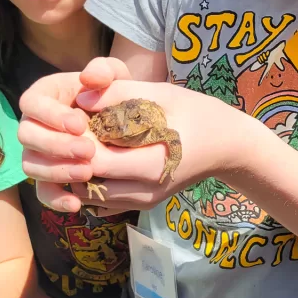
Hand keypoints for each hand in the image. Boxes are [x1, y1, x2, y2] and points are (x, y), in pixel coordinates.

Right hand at [17, 58, 131, 210]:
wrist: (122, 121)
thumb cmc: (113, 94)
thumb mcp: (115, 76)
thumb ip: (104, 69)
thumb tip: (89, 77)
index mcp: (42, 96)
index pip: (31, 103)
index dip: (51, 115)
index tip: (80, 124)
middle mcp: (33, 125)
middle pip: (26, 137)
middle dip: (56, 145)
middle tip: (89, 150)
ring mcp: (38, 153)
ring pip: (31, 166)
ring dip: (57, 171)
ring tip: (88, 172)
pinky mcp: (49, 177)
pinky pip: (43, 192)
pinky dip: (56, 200)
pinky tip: (76, 204)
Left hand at [18, 58, 255, 213]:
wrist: (228, 145)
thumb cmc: (197, 113)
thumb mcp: (162, 94)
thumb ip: (121, 92)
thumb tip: (80, 94)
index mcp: (151, 164)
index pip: (94, 160)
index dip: (76, 141)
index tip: (73, 118)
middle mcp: (145, 191)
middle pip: (87, 183)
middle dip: (72, 158)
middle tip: (69, 130)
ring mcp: (144, 202)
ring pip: (91, 196)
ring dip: (78, 172)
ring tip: (79, 143)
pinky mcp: (143, 204)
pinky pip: (104, 201)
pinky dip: (91, 183)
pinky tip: (93, 159)